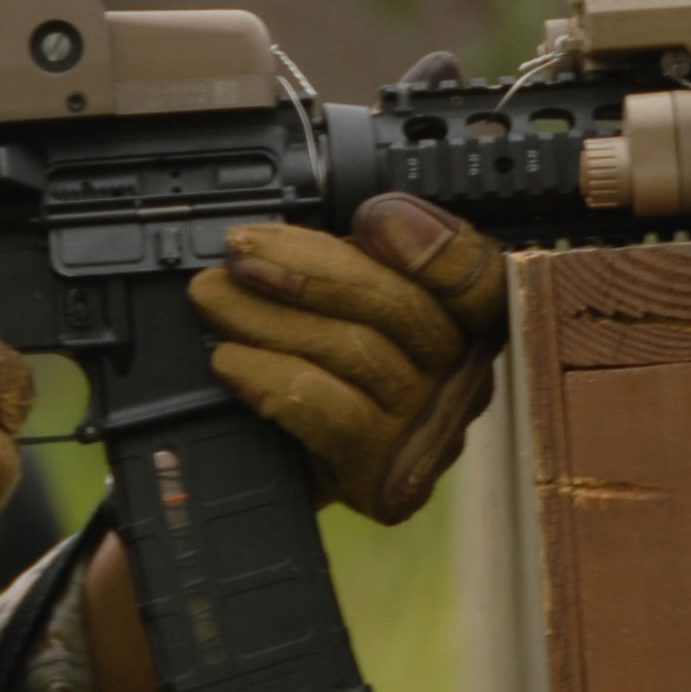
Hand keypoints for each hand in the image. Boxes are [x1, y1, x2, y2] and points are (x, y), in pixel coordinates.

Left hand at [190, 193, 507, 522]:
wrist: (289, 474)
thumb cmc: (319, 377)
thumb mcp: (337, 309)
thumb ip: (339, 267)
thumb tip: (285, 236)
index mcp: (464, 321)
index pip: (476, 276)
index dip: (434, 243)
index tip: (373, 217)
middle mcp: (462, 376)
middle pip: (398, 306)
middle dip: (307, 269)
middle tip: (241, 252)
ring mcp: (428, 430)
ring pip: (356, 353)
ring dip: (270, 318)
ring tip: (214, 298)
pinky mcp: (385, 474)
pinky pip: (332, 412)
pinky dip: (271, 378)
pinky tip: (231, 361)